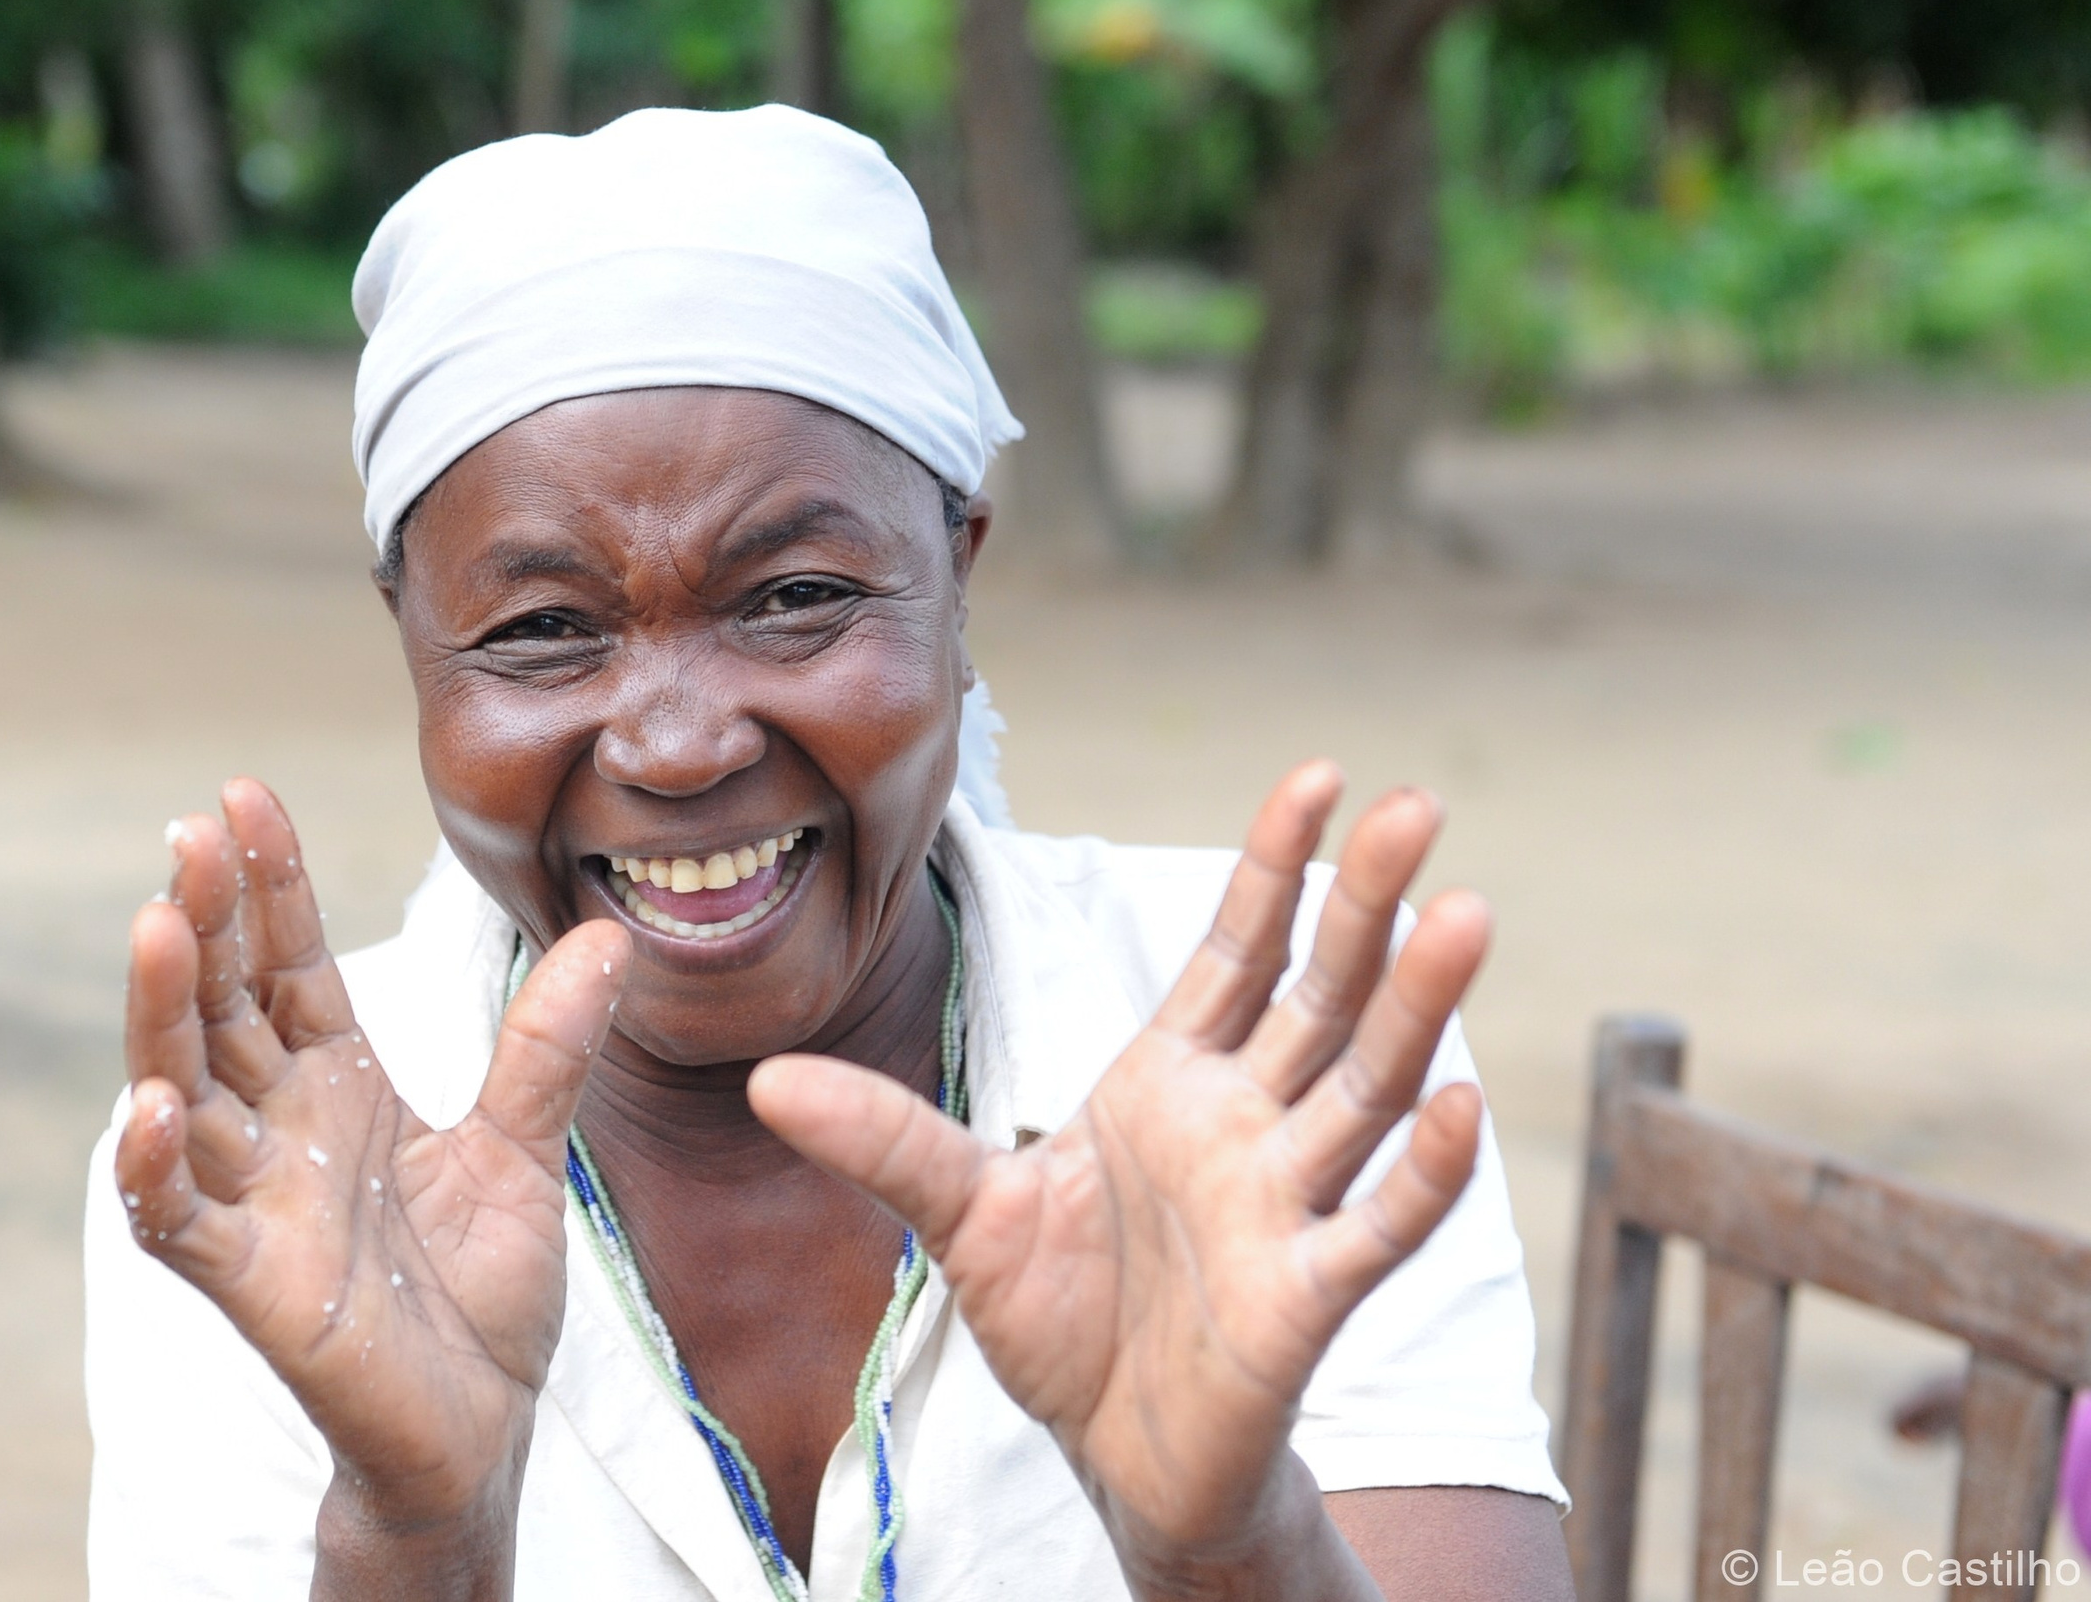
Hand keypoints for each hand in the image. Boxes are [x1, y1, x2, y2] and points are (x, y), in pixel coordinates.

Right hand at [115, 779, 627, 1561]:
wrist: (479, 1428)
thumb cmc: (479, 1295)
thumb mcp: (524, 1153)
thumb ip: (548, 1048)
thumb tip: (611, 938)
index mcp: (338, 1084)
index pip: (288, 964)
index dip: (269, 885)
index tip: (244, 795)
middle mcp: (280, 1129)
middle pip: (225, 1004)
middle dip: (209, 917)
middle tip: (196, 829)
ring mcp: (255, 1202)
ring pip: (185, 1090)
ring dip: (164, 1012)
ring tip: (157, 922)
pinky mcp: (249, 1283)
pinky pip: (182, 1220)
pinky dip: (159, 1167)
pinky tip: (153, 1108)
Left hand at [749, 765, 1486, 1597]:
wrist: (1109, 1453)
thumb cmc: (1060, 1317)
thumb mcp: (961, 1214)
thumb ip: (884, 1140)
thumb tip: (763, 1079)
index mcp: (1172, 1082)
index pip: (1236, 952)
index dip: (1275, 867)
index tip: (1322, 775)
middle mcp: (1244, 1126)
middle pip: (1319, 995)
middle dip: (1367, 903)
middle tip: (1419, 805)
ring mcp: (1282, 1205)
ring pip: (1361, 1089)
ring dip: (1414, 1006)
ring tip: (1465, 912)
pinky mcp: (1303, 1298)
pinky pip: (1374, 1226)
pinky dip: (1419, 1171)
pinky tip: (1458, 1103)